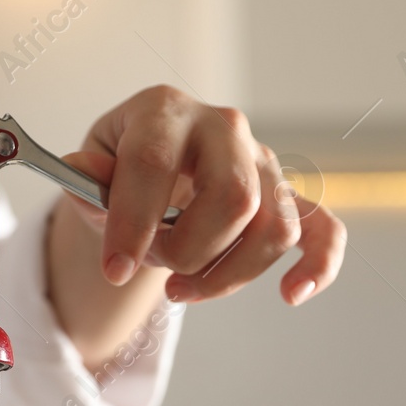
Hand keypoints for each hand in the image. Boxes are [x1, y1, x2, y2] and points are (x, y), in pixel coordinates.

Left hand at [60, 85, 344, 305]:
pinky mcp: (286, 196)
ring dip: (227, 274)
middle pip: (232, 198)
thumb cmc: (120, 166)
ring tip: (180, 290)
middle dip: (189, 251)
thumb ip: (86, 176)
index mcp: (165, 112)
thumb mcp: (90, 166)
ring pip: (274, 227)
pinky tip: (292, 294)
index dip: (134, 223)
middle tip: (154, 268)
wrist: (152, 164)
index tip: (114, 271)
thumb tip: (81, 170)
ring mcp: (262, 161)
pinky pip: (324, 228)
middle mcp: (223, 128)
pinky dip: (319, 264)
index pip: (155, 163)